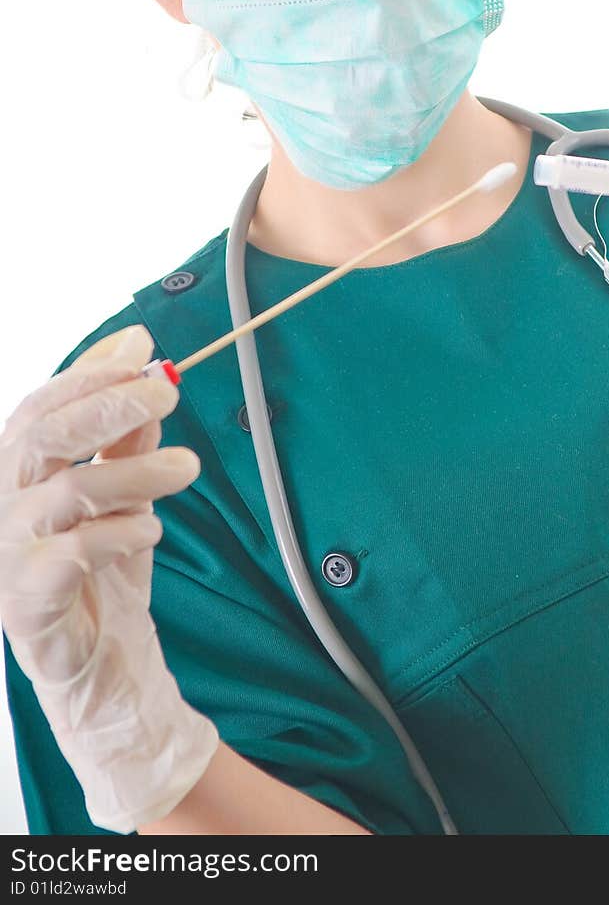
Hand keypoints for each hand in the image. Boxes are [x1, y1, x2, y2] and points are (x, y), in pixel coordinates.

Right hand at [0, 323, 218, 832]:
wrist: (101, 658)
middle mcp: (0, 503)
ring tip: (188, 467)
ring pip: (68, 491)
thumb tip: (146, 357)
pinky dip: (123, 530)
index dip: (90, 372)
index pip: (42, 404)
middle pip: (43, 436)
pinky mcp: (24, 602)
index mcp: (17, 469)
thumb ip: (128, 431)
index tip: (143, 351)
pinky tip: (153, 526)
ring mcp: (6, 553)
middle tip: (167, 394)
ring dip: (137, 471)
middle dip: (109, 405)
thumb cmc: (104, 564)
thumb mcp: (126, 485)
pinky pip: (75, 552)